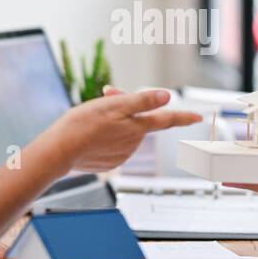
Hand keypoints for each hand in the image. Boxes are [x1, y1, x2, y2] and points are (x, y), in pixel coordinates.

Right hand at [50, 87, 202, 172]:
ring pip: (123, 133)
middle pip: (138, 122)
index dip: (183, 117)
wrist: (59, 151)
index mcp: (138, 128)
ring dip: (113, 123)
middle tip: (103, 96)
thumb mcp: (115, 105)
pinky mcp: (107, 163)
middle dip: (126, 109)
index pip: (166, 120)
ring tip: (91, 121)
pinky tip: (88, 135)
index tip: (198, 116)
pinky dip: (103, 137)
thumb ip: (143, 101)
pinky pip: (111, 145)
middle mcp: (133, 144)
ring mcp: (121, 155)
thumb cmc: (83, 124)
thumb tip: (167, 96)